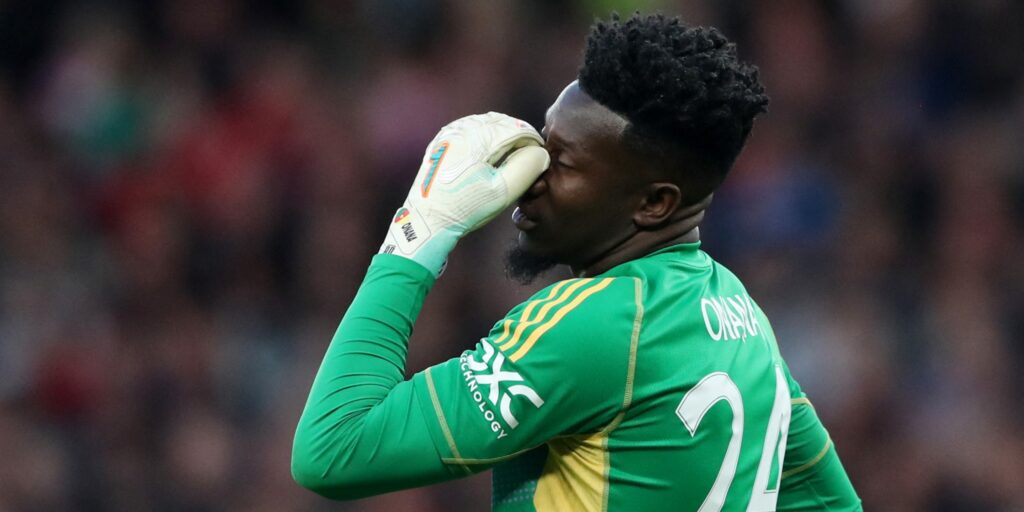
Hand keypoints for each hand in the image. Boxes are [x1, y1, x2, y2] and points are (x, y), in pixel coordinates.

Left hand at [380, 113, 549, 275]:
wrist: (428, 220)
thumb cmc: (466, 208)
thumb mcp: (504, 191)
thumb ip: (527, 168)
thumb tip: (540, 153)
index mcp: (478, 137)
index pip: (518, 129)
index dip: (534, 142)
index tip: (539, 158)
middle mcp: (462, 128)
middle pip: (502, 123)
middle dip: (519, 137)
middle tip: (528, 157)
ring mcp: (450, 133)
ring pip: (487, 124)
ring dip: (503, 136)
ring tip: (511, 158)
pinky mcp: (442, 141)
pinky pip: (471, 130)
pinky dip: (485, 139)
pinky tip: (490, 157)